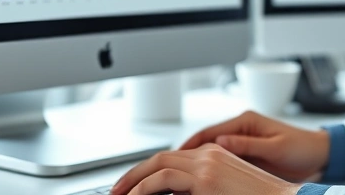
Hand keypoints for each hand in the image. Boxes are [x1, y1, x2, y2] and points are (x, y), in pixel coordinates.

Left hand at [110, 143, 297, 194]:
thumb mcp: (227, 188)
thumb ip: (202, 188)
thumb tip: (176, 194)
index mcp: (216, 154)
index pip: (173, 157)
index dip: (149, 170)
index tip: (134, 185)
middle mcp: (210, 154)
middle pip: (161, 157)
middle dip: (134, 174)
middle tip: (117, 190)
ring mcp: (207, 164)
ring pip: (158, 164)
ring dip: (133, 181)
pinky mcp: (206, 179)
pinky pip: (163, 178)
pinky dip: (143, 187)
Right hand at [179, 110, 330, 182]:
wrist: (319, 156)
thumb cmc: (302, 148)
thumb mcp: (274, 147)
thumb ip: (247, 144)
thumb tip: (219, 143)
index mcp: (245, 121)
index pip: (207, 132)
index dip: (187, 145)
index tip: (169, 157)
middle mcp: (241, 129)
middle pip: (203, 143)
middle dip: (183, 156)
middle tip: (164, 171)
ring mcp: (242, 142)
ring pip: (209, 154)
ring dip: (193, 164)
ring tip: (175, 178)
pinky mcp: (246, 155)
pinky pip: (221, 162)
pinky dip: (208, 170)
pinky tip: (198, 182)